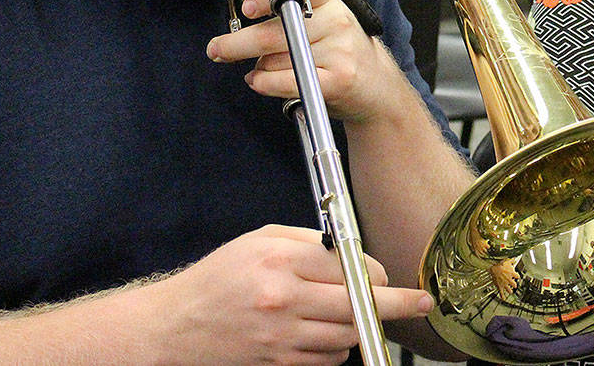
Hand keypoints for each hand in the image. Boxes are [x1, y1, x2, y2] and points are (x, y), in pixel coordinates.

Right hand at [146, 224, 432, 365]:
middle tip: (419, 301)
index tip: (387, 275)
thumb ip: (310, 242)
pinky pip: (328, 359)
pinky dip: (338, 348)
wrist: (174, 327)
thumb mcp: (260, 240)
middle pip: (360, 304)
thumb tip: (354, 254)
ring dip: (363, 325)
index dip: (377, 271)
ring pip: (349, 335)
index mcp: (281, 260)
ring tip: (361, 314)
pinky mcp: (278, 362)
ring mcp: (281, 337)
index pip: (352, 266)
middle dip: (396, 303)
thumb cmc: (219, 277)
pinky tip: (328, 334)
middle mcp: (284, 299)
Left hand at [207, 0, 402, 120]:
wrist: (374, 82)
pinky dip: (265, 83)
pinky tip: (258, 80)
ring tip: (259, 66)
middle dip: (238, 43)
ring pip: (277, 59)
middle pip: (276, 31)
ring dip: (257, 66)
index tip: (247, 8)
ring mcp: (338, 52)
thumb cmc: (338, 42)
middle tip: (216, 49)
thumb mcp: (319, 5)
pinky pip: (287, 81)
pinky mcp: (336, 80)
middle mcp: (336, 21)